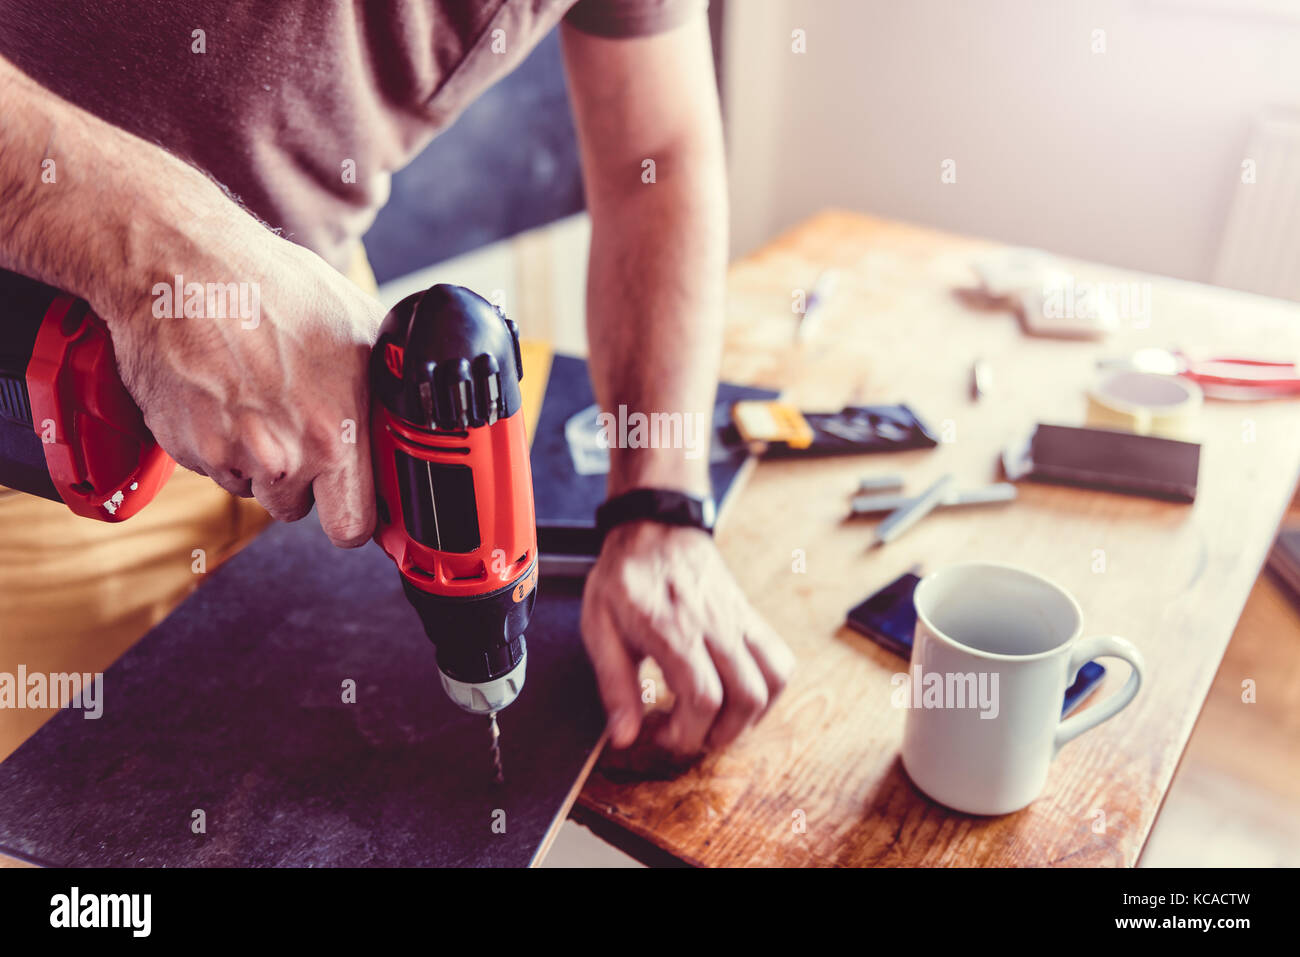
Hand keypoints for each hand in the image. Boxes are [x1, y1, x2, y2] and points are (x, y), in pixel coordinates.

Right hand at [100, 219, 384, 546]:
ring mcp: (228, 456)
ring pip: (255, 487)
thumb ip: (390, 385)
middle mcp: (282, 457)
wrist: (183, 267)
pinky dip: (219, 441)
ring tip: (259, 395)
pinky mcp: (185, 447)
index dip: (355, 514)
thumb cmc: (276, 289)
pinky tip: (225, 391)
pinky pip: (214, 466)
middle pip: (298, 508)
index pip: (352, 528)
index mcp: (335, 436)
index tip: (353, 500)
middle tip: (298, 423)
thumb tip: (415, 411)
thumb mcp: (362, 328)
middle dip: (304, 480)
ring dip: (260, 460)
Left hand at [580, 521, 794, 754]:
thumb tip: (624, 737)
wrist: (655, 526)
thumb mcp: (599, 629)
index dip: (687, 733)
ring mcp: (738, 620)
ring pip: (772, 681)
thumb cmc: (625, 577)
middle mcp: (714, 626)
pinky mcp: (750, 617)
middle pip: (745, 697)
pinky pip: (780, 660)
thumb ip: (614, 686)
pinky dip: (769, 689)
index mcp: (673, 630)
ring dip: (751, 716)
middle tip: (690, 734)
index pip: (703, 698)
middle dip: (720, 733)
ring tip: (719, 722)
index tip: (663, 735)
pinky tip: (741, 696)